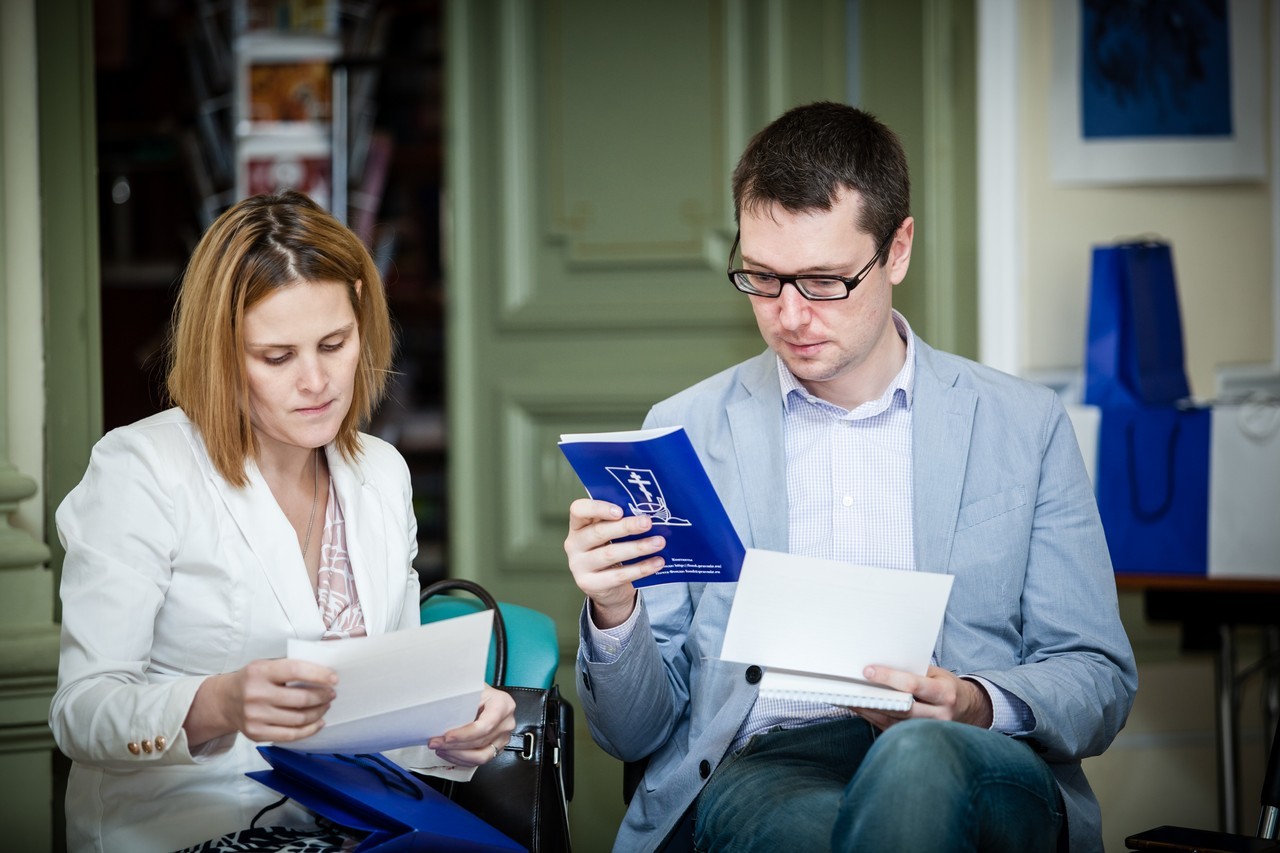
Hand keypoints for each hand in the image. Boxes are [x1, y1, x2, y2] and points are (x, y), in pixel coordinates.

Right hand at [185, 658, 337, 748]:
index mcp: (260, 672)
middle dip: (322, 696)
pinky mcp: (256, 733)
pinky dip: (309, 729)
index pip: (295, 670)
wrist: (226, 701)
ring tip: (325, 705)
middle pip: (300, 699)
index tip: (334, 678)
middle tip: (332, 694)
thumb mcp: (266, 665)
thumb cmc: (253, 680)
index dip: (319, 674)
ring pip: (298, 718)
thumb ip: (289, 667)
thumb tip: (324, 673)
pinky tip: (318, 722)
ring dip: (319, 712)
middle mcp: (255, 694)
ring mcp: (255, 716)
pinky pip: (290, 735)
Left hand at [429, 685, 516, 766]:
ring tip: (440, 749)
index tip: (447, 737)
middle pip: (480, 741)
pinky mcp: (497, 748)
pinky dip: (462, 759)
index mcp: (503, 704)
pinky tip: (449, 752)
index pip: (484, 726)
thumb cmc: (477, 691)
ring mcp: (503, 737)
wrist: (486, 696)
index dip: (464, 734)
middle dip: (455, 745)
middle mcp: (506, 723)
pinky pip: (479, 760)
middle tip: (435, 743)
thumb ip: (461, 699)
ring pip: (480, 756)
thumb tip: (440, 709)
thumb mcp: (471, 688)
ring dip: (457, 755)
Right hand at [564, 498, 665, 627]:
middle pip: (599, 532)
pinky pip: (619, 575)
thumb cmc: (610, 550)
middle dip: (626, 526)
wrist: (607, 588)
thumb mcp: (610, 534)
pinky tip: (657, 562)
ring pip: (610, 554)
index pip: (578, 509)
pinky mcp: (590, 584)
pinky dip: (641, 568)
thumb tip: (648, 513)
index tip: (620, 510)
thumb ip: (619, 521)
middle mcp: (573, 544)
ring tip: (659, 542)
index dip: (598, 508)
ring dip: (638, 547)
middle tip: (648, 523)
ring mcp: (579, 566)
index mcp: (577, 525)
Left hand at [855, 665, 993, 730]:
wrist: (967, 710)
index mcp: (945, 694)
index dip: (889, 677)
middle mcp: (938, 715)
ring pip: (892, 721)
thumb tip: (880, 664)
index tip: (868, 670)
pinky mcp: (916, 738)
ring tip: (846, 696)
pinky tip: (857, 707)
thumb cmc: (946, 686)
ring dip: (867, 708)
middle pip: (900, 707)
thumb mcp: (936, 674)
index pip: (913, 686)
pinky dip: (872, 717)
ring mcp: (928, 731)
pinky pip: (889, 728)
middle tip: (849, 685)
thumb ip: (913, 672)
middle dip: (874, 696)